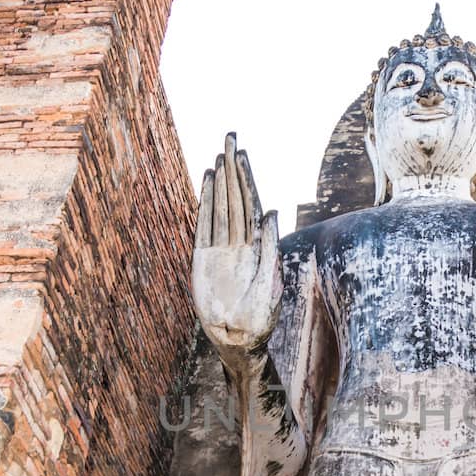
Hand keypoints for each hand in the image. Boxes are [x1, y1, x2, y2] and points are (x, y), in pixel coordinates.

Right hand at [192, 134, 281, 357]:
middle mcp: (240, 242)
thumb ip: (268, 248)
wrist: (237, 338)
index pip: (252, 203)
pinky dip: (205, 204)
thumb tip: (271, 212)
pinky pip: (204, 224)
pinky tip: (206, 184)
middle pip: (236, 198)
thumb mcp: (268, 282)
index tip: (243, 154)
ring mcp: (221, 248)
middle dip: (234, 169)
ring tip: (218, 156)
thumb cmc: (259, 316)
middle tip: (230, 137)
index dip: (247, 179)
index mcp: (259, 245)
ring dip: (220, 182)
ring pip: (221, 207)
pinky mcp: (204, 258)